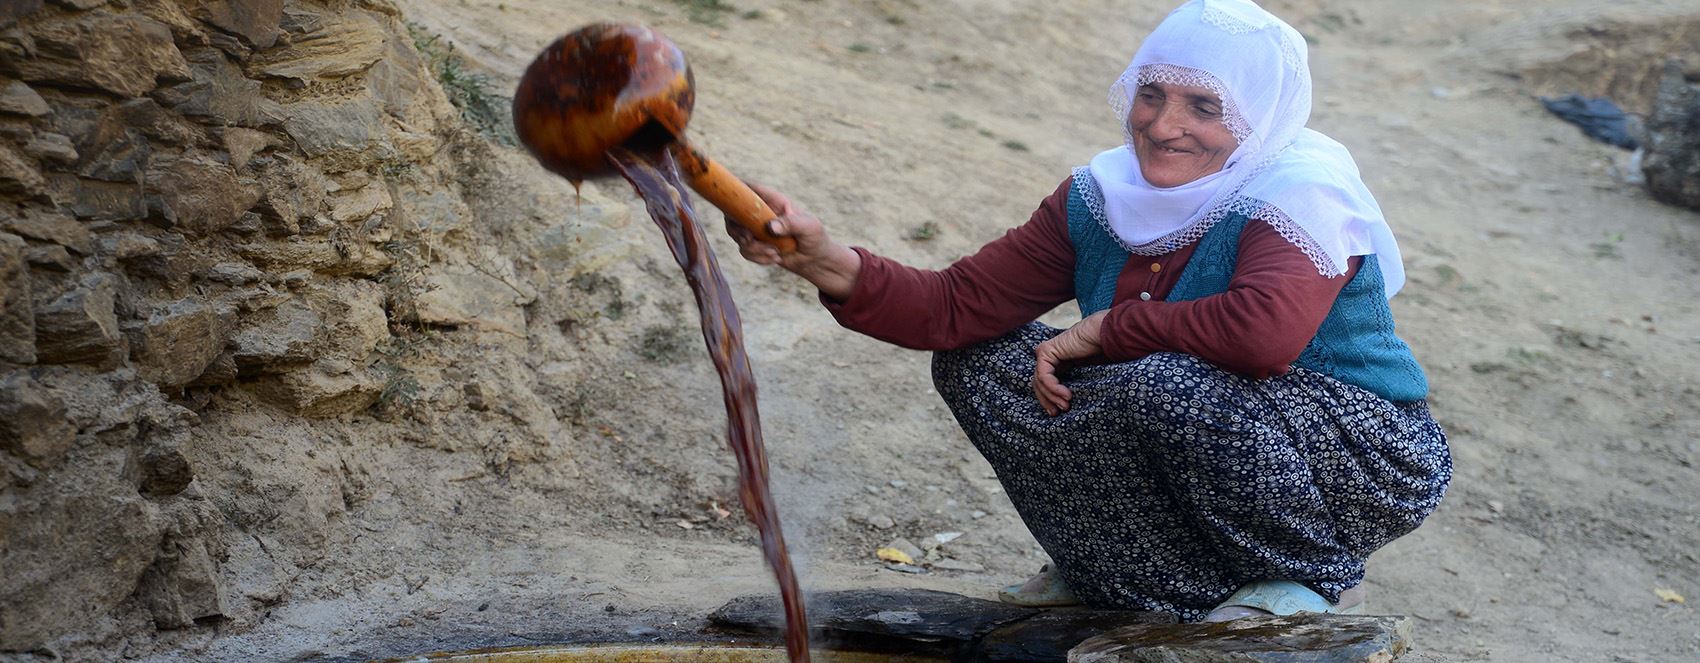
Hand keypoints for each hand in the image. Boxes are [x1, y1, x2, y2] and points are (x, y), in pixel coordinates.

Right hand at [725, 183, 860, 299]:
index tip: (731, 200)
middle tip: (749, 239)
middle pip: (733, 213)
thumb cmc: (815, 237)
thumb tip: (770, 226)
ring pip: (737, 235)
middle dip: (738, 229)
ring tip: (775, 254)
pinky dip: (757, 257)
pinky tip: (774, 259)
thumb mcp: (808, 227)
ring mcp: (756, 229)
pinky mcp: (755, 245)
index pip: (750, 189)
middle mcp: (761, 213)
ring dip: (753, 248)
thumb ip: (791, 223)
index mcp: (773, 201)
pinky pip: (744, 250)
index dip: (736, 189)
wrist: (815, 260)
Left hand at [1033, 311, 1107, 415]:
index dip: (1049, 400)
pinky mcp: (1046, 351)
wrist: (1106, 337)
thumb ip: (1074, 385)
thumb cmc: (1103, 353)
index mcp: (1058, 362)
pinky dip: (1053, 388)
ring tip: (1066, 406)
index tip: (1058, 413)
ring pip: (1039, 382)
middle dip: (1047, 401)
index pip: (1044, 384)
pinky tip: (1066, 395)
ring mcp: (1046, 353)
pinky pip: (1044, 375)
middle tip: (1058, 413)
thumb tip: (1067, 407)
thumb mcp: (1087, 375)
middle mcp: (1049, 357)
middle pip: (1038, 384)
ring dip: (1052, 397)